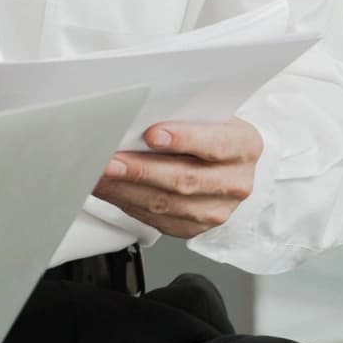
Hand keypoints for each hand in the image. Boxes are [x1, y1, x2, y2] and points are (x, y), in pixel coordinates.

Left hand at [92, 118, 262, 238]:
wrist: (222, 161)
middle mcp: (235, 182)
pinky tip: (108, 188)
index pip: (215, 144)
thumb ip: (181, 115)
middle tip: (110, 160)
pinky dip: (126, 202)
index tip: (151, 134)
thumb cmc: (208, 131)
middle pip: (185, 179)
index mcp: (244, 146)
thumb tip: (137, 115)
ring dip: (126, 190)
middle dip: (141, 170)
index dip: (183, 139)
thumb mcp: (205, 114)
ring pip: (166, 204)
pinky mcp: (193, 227)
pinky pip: (155, 219)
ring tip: (99, 175)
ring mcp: (216, 209)